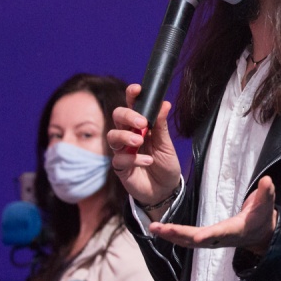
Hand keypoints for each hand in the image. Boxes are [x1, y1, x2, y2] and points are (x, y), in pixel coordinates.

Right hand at [107, 84, 182, 206]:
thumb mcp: (167, 145)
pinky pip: (119, 159)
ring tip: (140, 141)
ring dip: (126, 136)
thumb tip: (165, 103)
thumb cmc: (166, 164)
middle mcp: (129, 135)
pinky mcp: (120, 167)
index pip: (132, 106)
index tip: (136, 89)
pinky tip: (148, 162)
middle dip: (127, 116)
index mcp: (142, 126)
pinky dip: (134, 159)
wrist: (166, 190)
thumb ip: (162, 126)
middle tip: (141, 122)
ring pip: (112, 136)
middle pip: (117, 117)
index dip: (131, 96)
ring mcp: (123, 151)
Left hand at [150, 176, 277, 255]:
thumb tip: (267, 180)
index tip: (196, 236)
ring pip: (187, 241)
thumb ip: (266, 193)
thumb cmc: (262, 216)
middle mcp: (220, 238)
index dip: (208, 235)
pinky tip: (160, 230)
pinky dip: (173, 235)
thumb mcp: (267, 203)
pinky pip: (186, 239)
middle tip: (160, 228)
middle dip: (178, 234)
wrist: (260, 233)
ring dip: (170, 235)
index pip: (220, 232)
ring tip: (153, 227)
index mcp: (235, 230)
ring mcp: (211, 240)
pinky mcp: (206, 238)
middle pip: (196, 239)